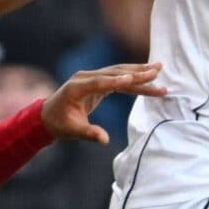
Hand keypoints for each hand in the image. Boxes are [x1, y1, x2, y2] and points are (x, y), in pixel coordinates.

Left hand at [44, 61, 164, 143]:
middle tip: (157, 70)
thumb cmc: (59, 123)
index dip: (117, 81)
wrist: (49, 116)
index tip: (134, 79)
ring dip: (139, 72)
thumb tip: (105, 140)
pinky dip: (134, 80)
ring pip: (119, 73)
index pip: (100, 82)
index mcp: (76, 87)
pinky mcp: (99, 82)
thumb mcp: (72, 130)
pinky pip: (119, 79)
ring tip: (159, 69)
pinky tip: (148, 78)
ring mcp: (92, 77)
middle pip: (114, 73)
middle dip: (137, 73)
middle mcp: (85, 77)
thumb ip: (89, 133)